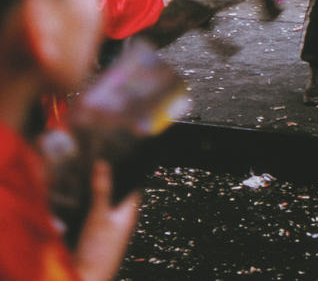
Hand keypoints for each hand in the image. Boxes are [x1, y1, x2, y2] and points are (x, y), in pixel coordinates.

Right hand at [74, 161, 139, 280]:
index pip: (134, 184)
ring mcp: (111, 228)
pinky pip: (97, 214)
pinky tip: (80, 198)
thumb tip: (103, 162)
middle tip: (100, 159)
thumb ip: (101, 190)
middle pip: (120, 192)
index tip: (121, 151)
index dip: (129, 168)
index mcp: (129, 212)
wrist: (88, 279)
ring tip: (89, 173)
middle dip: (111, 178)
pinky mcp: (98, 236)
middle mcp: (122, 219)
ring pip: (107, 203)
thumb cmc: (98, 250)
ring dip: (100, 191)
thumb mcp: (98, 216)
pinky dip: (90, 204)